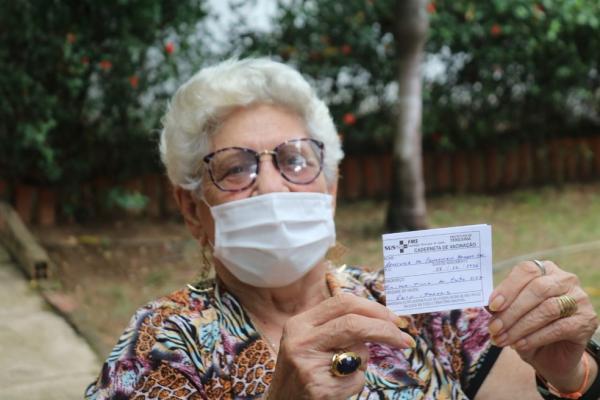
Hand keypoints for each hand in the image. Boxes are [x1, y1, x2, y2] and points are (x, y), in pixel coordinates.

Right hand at [266, 293, 414, 398]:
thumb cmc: (302, 372)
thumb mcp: (309, 342)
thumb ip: (336, 327)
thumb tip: (381, 318)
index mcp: (299, 323)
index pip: (343, 303)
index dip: (375, 308)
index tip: (396, 319)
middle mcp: (301, 340)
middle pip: (354, 324)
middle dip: (386, 330)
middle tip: (405, 340)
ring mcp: (308, 365)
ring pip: (358, 352)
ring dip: (362, 362)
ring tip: (341, 372)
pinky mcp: (319, 388)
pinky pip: (356, 380)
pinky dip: (355, 384)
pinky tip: (336, 388)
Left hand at [488, 260, 598, 391]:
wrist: (553, 354)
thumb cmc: (528, 327)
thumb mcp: (511, 313)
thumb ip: (502, 304)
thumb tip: (486, 304)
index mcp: (545, 270)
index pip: (526, 270)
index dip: (508, 288)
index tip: (492, 306)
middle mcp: (565, 279)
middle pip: (537, 290)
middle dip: (512, 311)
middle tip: (494, 328)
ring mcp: (579, 299)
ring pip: (547, 309)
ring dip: (520, 326)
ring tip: (502, 339)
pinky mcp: (586, 321)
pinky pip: (559, 328)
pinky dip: (536, 337)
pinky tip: (520, 345)